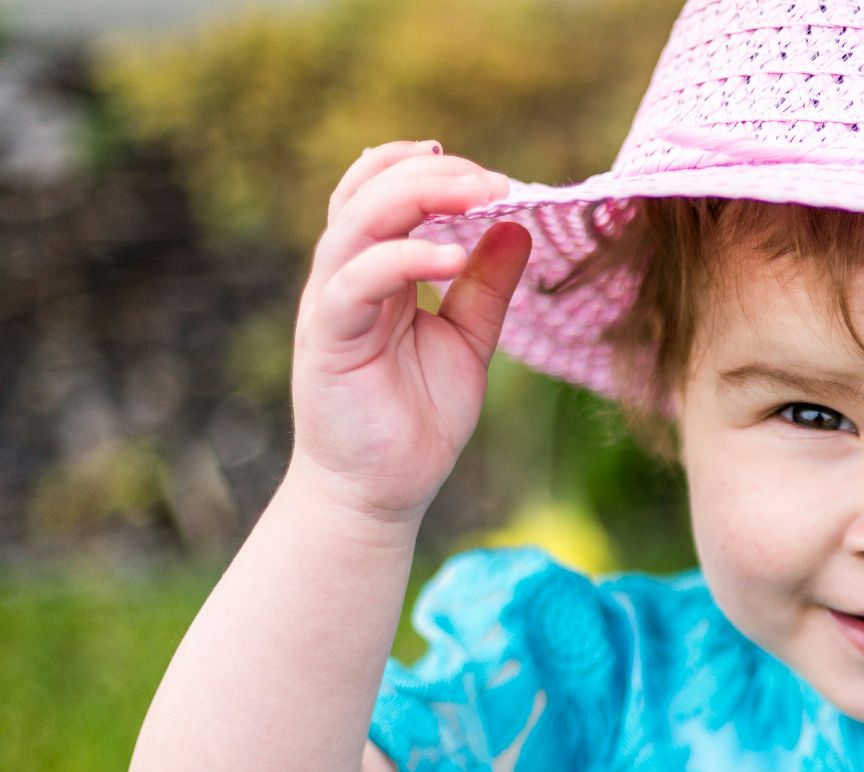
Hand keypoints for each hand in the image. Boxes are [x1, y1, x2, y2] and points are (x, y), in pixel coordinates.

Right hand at [287, 139, 530, 524]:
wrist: (381, 493)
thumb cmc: (417, 419)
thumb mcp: (468, 341)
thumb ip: (487, 286)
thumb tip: (518, 226)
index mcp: (376, 272)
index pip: (382, 193)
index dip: (423, 169)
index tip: (486, 173)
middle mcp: (346, 278)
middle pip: (368, 194)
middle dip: (430, 175)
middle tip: (492, 179)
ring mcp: (331, 305)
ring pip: (355, 224)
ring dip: (415, 198)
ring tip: (477, 195)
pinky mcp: (328, 338)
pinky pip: (355, 283)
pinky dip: (402, 260)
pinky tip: (451, 258)